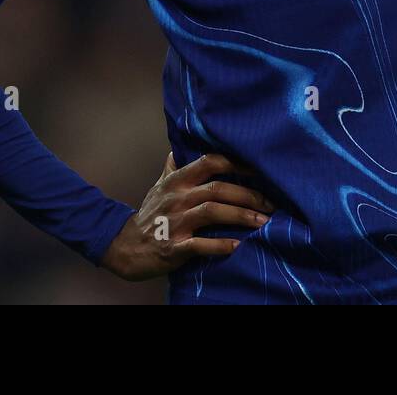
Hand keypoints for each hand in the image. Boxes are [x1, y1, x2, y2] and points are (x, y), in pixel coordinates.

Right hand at [100, 150, 274, 280]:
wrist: (124, 248)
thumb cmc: (149, 215)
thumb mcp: (159, 187)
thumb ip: (173, 168)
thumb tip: (178, 147)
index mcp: (177, 180)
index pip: (210, 161)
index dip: (236, 162)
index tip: (261, 169)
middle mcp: (177, 198)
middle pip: (217, 188)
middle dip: (248, 194)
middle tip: (271, 203)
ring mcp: (175, 222)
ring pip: (213, 212)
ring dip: (241, 216)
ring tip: (264, 222)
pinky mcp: (173, 247)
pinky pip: (200, 244)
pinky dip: (220, 245)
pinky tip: (238, 246)